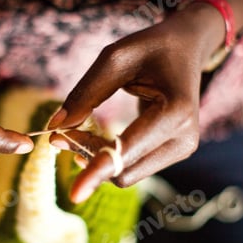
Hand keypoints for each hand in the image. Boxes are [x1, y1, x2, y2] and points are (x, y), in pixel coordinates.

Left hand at [48, 4, 227, 202]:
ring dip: (95, 158)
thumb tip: (56, 127)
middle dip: (87, 157)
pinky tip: (91, 138)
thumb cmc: (151, 47)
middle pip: (124, 171)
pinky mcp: (173, 152)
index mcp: (175, 112)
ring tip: (71, 133)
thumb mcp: (115, 58)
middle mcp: (184, 138)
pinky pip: (132, 166)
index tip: (74, 194)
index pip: (127, 152)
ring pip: (127, 173)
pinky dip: (107, 157)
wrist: (187, 48)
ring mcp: (181, 149)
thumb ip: (86, 93)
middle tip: (57, 135)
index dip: (97, 171)